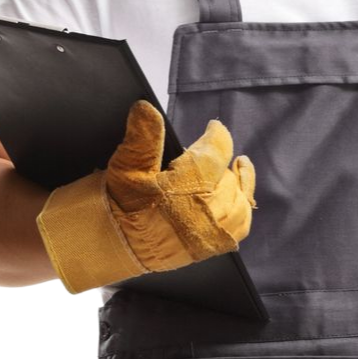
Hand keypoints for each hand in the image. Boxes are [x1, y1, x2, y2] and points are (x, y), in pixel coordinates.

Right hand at [37, 100, 256, 295]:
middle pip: (230, 178)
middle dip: (224, 162)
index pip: (217, 150)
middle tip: (216, 152)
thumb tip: (146, 108)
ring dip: (240, 186)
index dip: (216, 135)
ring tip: (237, 171)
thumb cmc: (121, 207)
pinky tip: (235, 203)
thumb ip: (142, 137)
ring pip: (241, 203)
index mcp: (193, 183)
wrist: (116, 250)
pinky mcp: (211, 247)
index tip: (213, 128)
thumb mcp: (127, 167)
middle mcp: (210, 208)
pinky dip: (240, 211)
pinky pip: (238, 228)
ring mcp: (214, 231)